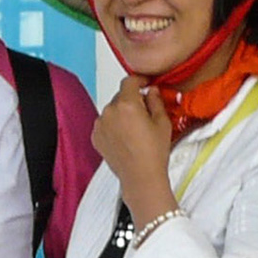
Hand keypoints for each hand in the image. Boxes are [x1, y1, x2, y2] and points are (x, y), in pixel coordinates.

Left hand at [93, 80, 177, 227]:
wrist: (140, 177)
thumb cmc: (153, 153)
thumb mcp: (162, 122)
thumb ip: (155, 100)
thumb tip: (151, 91)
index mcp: (126, 104)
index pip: (129, 81)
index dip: (139, 80)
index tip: (145, 83)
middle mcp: (109, 112)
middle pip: (120, 96)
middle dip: (132, 99)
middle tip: (145, 111)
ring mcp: (100, 125)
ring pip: (112, 110)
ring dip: (122, 113)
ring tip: (135, 128)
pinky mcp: (96, 137)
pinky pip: (105, 123)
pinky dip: (113, 125)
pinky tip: (125, 137)